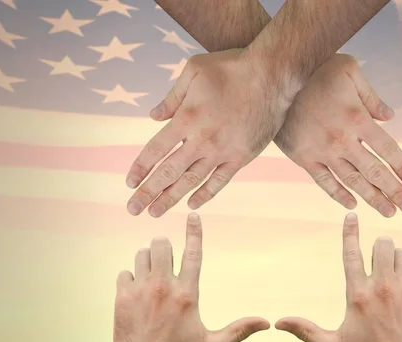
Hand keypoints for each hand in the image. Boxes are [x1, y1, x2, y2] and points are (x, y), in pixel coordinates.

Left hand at [113, 213, 269, 341]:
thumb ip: (240, 330)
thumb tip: (266, 323)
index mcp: (187, 294)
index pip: (193, 253)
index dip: (195, 231)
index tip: (193, 215)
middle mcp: (163, 287)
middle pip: (161, 245)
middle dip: (165, 247)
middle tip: (167, 262)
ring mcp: (140, 291)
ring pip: (141, 254)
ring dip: (148, 261)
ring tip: (153, 277)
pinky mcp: (122, 299)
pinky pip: (124, 273)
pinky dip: (131, 278)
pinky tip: (137, 293)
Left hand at [125, 49, 289, 216]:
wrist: (272, 75)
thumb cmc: (232, 67)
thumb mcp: (194, 70)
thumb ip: (172, 97)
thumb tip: (153, 116)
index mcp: (186, 118)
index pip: (156, 150)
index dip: (141, 168)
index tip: (129, 183)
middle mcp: (202, 140)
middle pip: (169, 172)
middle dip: (148, 192)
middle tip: (133, 210)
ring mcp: (222, 151)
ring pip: (192, 181)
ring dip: (171, 198)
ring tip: (155, 212)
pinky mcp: (241, 156)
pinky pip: (220, 180)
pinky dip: (206, 194)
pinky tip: (192, 204)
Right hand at [274, 54, 401, 216]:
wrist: (275, 80)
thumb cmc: (315, 71)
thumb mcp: (349, 71)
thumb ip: (371, 96)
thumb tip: (389, 117)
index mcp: (357, 119)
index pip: (388, 150)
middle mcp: (343, 140)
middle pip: (374, 172)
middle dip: (395, 192)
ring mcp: (322, 152)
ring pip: (352, 181)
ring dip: (372, 199)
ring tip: (388, 213)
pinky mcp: (304, 158)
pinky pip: (324, 181)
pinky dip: (338, 195)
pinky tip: (352, 205)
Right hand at [276, 213, 401, 341]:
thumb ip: (304, 330)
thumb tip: (277, 323)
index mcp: (357, 295)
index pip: (352, 254)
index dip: (349, 232)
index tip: (351, 215)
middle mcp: (381, 288)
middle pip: (382, 244)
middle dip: (378, 247)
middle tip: (377, 261)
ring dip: (395, 260)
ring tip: (391, 277)